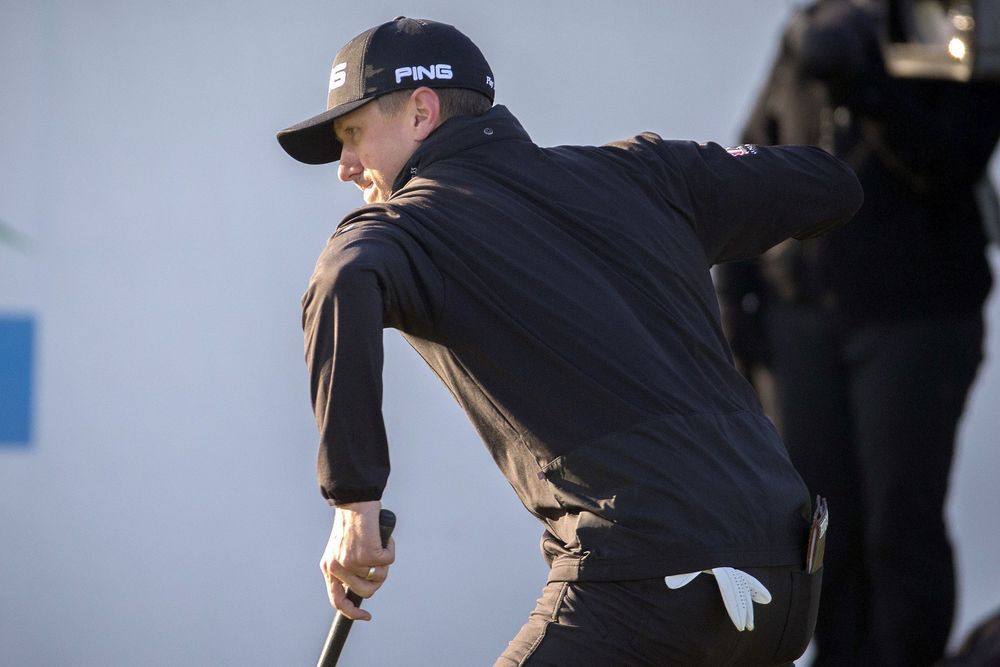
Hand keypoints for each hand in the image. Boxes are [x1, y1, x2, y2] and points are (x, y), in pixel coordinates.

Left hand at [320, 500, 394, 620]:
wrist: (355, 501)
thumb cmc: (353, 521)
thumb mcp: (342, 548)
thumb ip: (348, 567)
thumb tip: (367, 582)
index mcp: (328, 567)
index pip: (338, 600)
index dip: (352, 612)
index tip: (366, 616)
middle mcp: (337, 567)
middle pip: (366, 591)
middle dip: (378, 578)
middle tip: (381, 560)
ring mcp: (353, 563)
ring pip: (380, 577)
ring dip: (385, 561)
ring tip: (381, 544)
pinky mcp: (369, 554)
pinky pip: (389, 561)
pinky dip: (390, 548)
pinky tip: (383, 536)